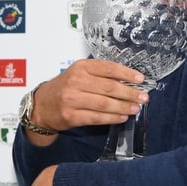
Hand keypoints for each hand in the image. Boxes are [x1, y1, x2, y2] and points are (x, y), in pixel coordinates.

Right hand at [27, 59, 148, 142]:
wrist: (43, 105)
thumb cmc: (66, 87)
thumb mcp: (80, 73)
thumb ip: (100, 74)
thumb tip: (129, 80)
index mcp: (81, 67)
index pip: (109, 68)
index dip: (127, 73)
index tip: (141, 79)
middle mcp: (76, 81)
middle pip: (109, 87)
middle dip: (130, 93)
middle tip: (143, 97)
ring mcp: (72, 99)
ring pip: (105, 104)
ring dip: (124, 107)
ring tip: (136, 108)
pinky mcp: (71, 116)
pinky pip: (97, 118)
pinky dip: (112, 118)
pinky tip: (122, 117)